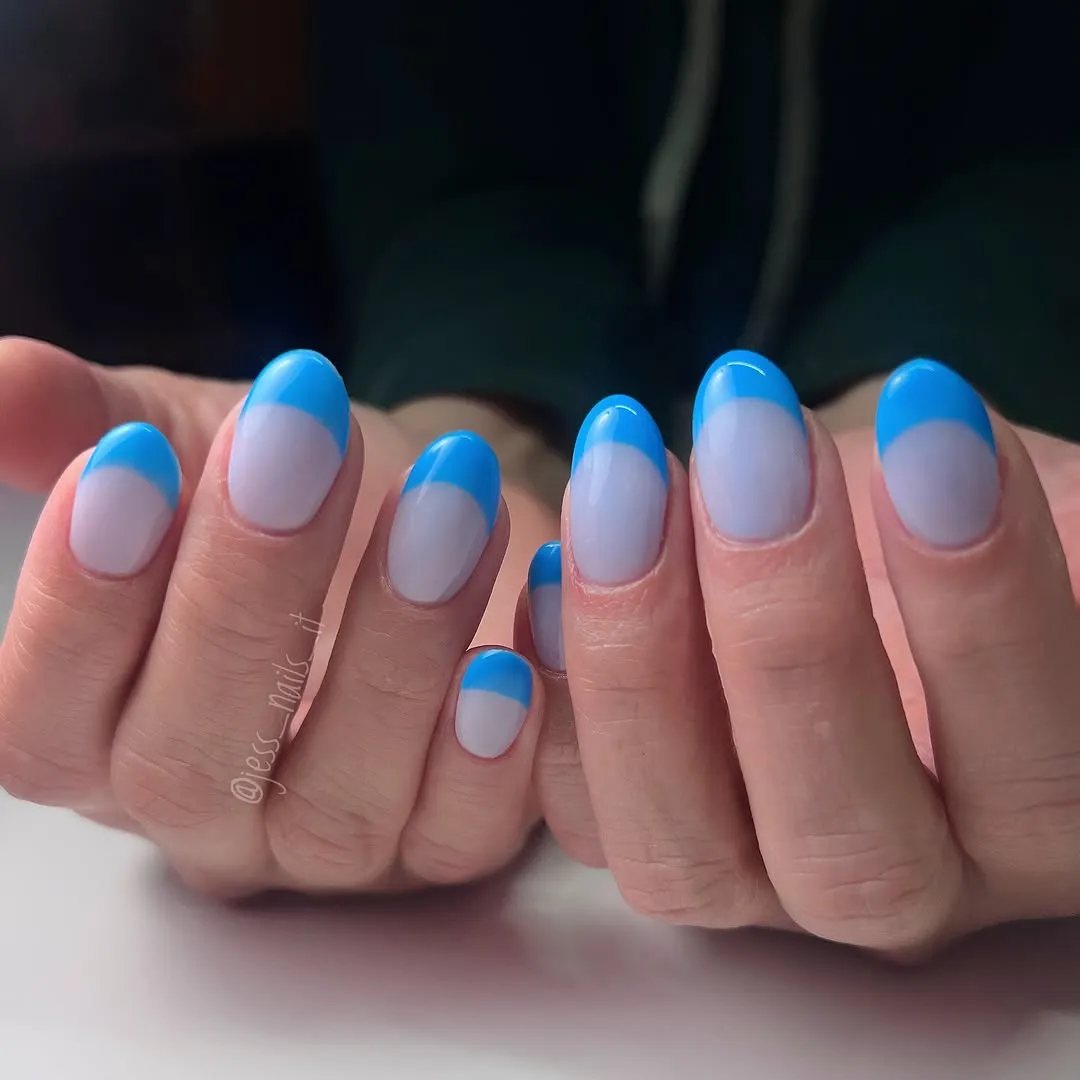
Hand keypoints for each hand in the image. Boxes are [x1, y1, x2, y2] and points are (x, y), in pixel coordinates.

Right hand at [0, 339, 558, 896]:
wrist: (453, 516)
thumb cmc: (313, 491)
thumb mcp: (199, 444)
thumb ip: (90, 426)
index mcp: (114, 727)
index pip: (43, 720)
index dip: (76, 602)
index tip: (133, 457)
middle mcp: (214, 810)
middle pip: (188, 765)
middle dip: (246, 593)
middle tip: (307, 437)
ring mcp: (335, 844)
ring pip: (338, 804)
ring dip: (397, 644)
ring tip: (451, 494)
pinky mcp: (451, 842)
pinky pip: (467, 831)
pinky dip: (495, 742)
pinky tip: (519, 642)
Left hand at [526, 353, 1079, 958]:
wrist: (871, 541)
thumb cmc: (961, 518)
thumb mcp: (1033, 513)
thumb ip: (1030, 531)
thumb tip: (988, 477)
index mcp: (1042, 823)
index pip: (1032, 769)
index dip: (978, 603)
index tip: (924, 405)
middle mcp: (904, 888)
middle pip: (847, 850)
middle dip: (786, 628)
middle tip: (748, 438)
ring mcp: (759, 882)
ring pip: (685, 854)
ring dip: (635, 653)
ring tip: (622, 468)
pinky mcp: (648, 833)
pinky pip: (578, 813)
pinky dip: (552, 694)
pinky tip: (546, 558)